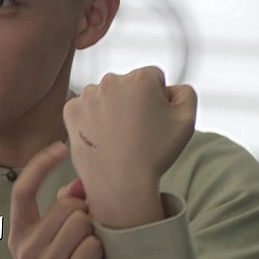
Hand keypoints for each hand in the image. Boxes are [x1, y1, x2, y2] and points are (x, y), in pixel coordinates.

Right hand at [9, 142, 102, 258]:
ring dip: (93, 234)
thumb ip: (63, 209)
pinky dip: (98, 252)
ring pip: (81, 223)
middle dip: (83, 214)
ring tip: (86, 250)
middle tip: (84, 232)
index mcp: (18, 233)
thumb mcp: (54, 239)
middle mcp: (23, 248)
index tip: (59, 147)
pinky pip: (92, 246)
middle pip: (66, 206)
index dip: (40, 165)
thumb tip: (79, 185)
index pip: (22, 190)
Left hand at [65, 66, 196, 228]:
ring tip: (118, 136)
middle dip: (133, 102)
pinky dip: (92, 119)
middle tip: (136, 131)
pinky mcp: (71, 110)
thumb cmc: (155, 152)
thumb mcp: (186, 119)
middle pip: (128, 86)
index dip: (158, 101)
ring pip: (106, 96)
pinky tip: (101, 136)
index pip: (154, 79)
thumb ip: (184, 92)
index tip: (154, 122)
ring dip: (112, 109)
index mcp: (141, 77)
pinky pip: (86, 108)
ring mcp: (88, 95)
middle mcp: (111, 80)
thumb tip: (168, 87)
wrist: (120, 182)